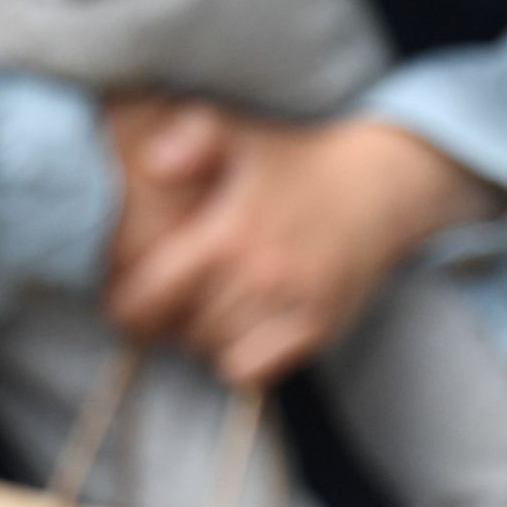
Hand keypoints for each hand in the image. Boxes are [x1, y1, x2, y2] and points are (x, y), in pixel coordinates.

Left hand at [101, 98, 504, 386]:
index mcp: (229, 232)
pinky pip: (252, 370)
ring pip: (212, 349)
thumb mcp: (241, 135)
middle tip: (170, 298)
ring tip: (208, 305)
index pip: (147, 299)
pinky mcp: (317, 326)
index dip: (126, 305)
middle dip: (166, 318)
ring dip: (202, 335)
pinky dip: (238, 356)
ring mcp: (291, 304)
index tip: (126, 297)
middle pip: (178, 329)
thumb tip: (152, 164)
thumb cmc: (297, 159)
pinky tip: (242, 325)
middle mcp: (259, 275)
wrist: (380, 182)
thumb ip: (190, 139)